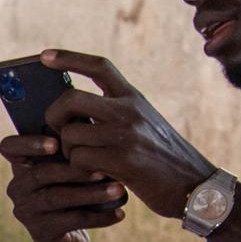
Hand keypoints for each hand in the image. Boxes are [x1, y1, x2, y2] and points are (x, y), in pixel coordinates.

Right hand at [0, 132, 127, 241]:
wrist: (70, 239)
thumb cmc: (76, 191)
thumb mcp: (72, 166)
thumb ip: (74, 146)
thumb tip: (92, 116)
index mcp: (23, 165)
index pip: (9, 148)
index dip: (28, 143)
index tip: (55, 144)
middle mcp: (18, 187)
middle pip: (41, 174)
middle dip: (74, 170)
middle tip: (102, 168)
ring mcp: (26, 210)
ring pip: (57, 197)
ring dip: (90, 193)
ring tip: (118, 190)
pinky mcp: (40, 231)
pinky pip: (71, 220)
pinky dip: (98, 217)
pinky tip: (119, 213)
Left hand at [38, 50, 219, 219]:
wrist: (195, 185)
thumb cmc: (161, 159)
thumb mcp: (144, 125)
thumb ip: (113, 114)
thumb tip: (70, 116)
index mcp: (134, 97)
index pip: (99, 66)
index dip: (69, 58)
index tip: (45, 56)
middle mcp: (129, 109)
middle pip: (70, 99)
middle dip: (54, 117)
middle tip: (58, 132)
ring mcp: (125, 133)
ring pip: (69, 134)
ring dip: (68, 151)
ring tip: (86, 161)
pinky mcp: (122, 159)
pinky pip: (78, 159)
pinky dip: (79, 170)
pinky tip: (95, 174)